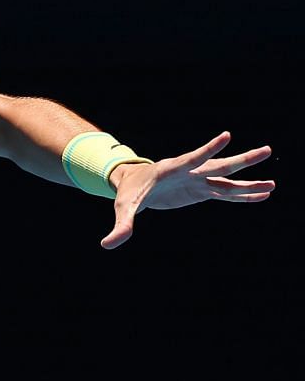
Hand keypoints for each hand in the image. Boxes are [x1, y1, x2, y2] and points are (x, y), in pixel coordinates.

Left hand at [102, 132, 274, 248]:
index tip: (226, 135)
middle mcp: (190, 172)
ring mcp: (199, 181)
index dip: (207, 149)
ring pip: (228, 181)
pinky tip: (262, 195)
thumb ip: (120, 226)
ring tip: (273, 185)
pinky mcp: (202, 191)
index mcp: (171, 169)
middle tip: (266, 150)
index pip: (192, 158)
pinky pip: (226, 193)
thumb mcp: (123, 208)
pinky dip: (243, 195)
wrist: (135, 186)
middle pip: (219, 165)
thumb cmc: (129, 193)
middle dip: (242, 159)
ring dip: (249, 183)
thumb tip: (107, 245)